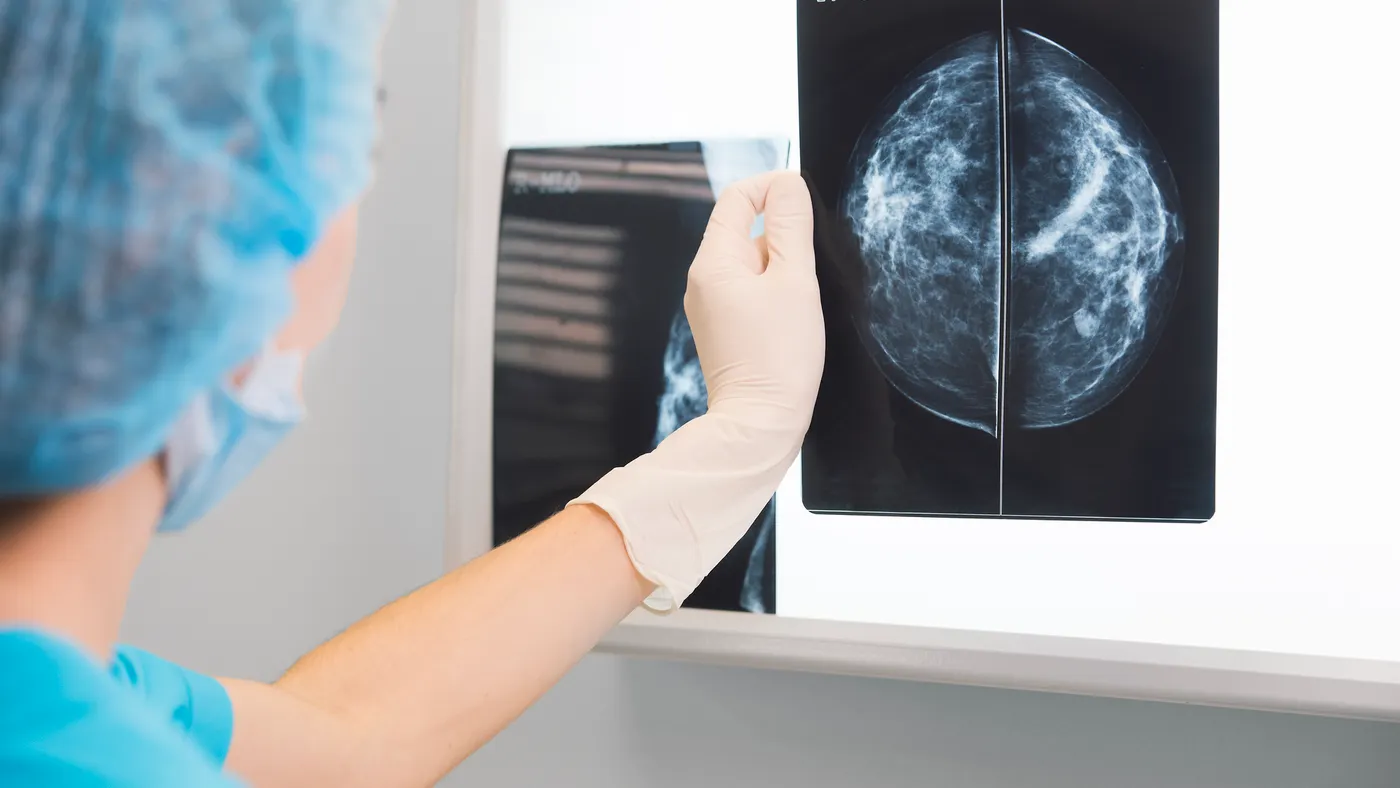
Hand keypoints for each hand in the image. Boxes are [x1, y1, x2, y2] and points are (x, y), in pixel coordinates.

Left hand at [571, 172, 824, 610]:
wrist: (759, 424)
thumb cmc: (778, 359)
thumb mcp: (795, 281)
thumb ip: (791, 226)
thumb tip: (787, 184)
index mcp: (713, 261)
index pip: (738, 197)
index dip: (772, 186)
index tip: (803, 197)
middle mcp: (704, 280)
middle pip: (745, 228)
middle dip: (783, 235)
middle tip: (811, 266)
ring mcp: (711, 305)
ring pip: (752, 262)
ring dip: (783, 267)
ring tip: (801, 300)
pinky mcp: (724, 328)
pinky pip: (751, 290)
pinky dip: (775, 291)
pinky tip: (792, 318)